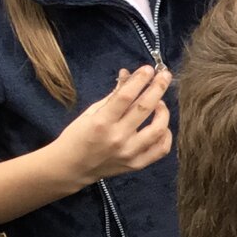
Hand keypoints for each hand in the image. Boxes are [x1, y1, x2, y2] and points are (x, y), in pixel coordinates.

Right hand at [53, 67, 173, 185]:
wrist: (71, 168)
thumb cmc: (77, 136)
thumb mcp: (90, 112)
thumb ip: (113, 96)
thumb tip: (128, 75)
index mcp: (101, 122)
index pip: (126, 97)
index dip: (140, 80)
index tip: (148, 69)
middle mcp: (117, 138)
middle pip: (145, 109)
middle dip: (157, 88)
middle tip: (165, 76)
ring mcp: (129, 153)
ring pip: (158, 129)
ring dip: (163, 112)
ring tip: (160, 103)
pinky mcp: (137, 164)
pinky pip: (161, 149)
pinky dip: (166, 135)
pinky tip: (162, 126)